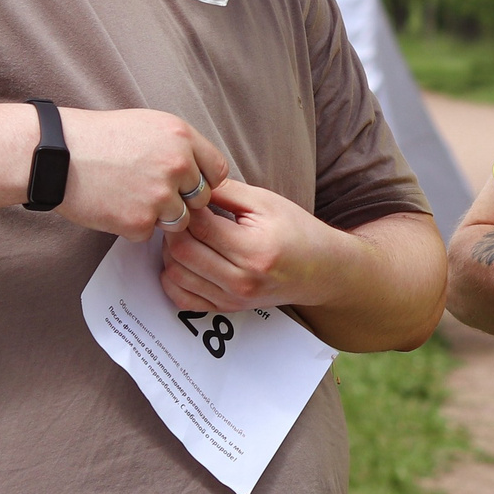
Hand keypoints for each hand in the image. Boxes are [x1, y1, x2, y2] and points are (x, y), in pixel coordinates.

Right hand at [56, 108, 228, 239]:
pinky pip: (150, 233)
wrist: (54, 154)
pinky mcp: (140, 221)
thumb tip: (203, 170)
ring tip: (132, 199)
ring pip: (180, 220)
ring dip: (161, 217)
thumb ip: (180, 146)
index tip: (187, 184)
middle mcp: (177, 165)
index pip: (218, 170)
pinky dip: (134, 227)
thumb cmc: (99, 137)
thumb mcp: (148, 124)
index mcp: (182, 137)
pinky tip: (115, 208)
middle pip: (202, 198)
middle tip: (152, 193)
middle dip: (183, 200)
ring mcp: (160, 195)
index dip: (204, 180)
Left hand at [162, 179, 357, 313]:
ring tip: (184, 235)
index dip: (185, 209)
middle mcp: (241, 280)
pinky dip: (173, 278)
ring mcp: (233, 298)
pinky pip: (182, 298)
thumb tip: (189, 185)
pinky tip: (184, 260)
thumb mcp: (266, 201)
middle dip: (174, 229)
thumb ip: (226, 191)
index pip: (199, 227)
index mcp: (253, 250)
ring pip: (175, 275)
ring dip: (170, 252)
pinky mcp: (227, 307)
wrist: (322, 269)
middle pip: (181, 252)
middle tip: (181, 215)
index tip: (187, 198)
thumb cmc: (298, 231)